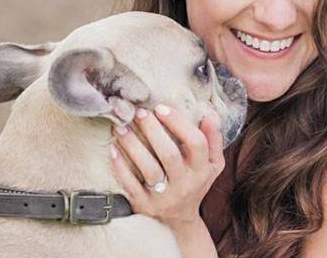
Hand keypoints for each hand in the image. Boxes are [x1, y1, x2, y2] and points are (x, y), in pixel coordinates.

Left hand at [109, 104, 224, 229]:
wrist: (179, 219)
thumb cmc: (195, 181)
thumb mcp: (212, 163)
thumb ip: (213, 139)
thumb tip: (211, 114)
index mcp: (202, 170)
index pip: (196, 143)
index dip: (178, 123)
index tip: (160, 107)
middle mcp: (185, 184)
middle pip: (169, 154)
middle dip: (152, 130)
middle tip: (139, 112)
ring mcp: (164, 196)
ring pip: (148, 169)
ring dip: (133, 145)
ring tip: (121, 127)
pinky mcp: (145, 205)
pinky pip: (131, 185)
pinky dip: (120, 166)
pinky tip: (113, 148)